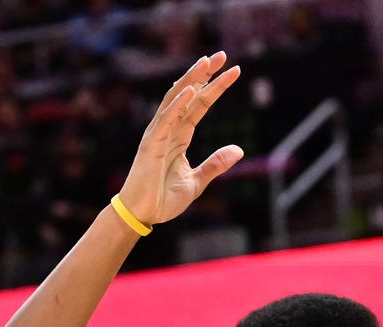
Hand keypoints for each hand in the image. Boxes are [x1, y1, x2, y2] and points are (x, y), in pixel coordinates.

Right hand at [117, 53, 244, 226]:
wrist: (142, 215)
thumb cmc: (163, 199)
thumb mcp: (197, 181)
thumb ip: (216, 164)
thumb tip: (239, 150)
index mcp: (180, 136)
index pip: (201, 105)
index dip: (216, 88)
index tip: (234, 71)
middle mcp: (168, 129)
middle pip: (189, 95)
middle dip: (205, 74)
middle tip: (222, 55)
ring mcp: (158, 134)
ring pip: (175, 100)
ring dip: (191, 80)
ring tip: (207, 62)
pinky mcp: (151, 145)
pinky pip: (165, 121)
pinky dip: (177, 105)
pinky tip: (190, 91)